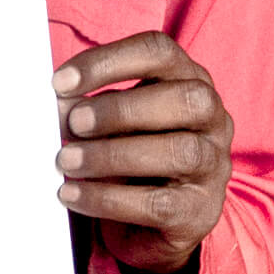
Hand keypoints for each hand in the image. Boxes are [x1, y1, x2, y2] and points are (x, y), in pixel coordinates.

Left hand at [52, 32, 232, 273]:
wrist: (154, 221)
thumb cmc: (130, 154)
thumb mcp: (112, 122)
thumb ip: (89, 109)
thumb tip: (59, 106)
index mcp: (188, 79)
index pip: (158, 52)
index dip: (108, 61)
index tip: (60, 82)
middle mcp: (212, 118)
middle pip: (184, 98)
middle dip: (121, 109)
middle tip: (73, 123)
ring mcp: (214, 165)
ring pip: (178, 151)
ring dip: (112, 155)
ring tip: (67, 161)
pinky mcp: (200, 211)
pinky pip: (159, 204)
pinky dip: (108, 199)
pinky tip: (73, 194)